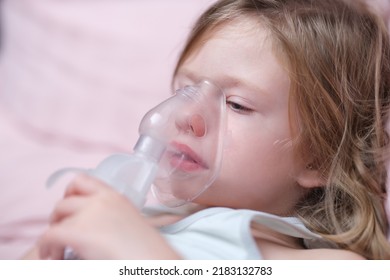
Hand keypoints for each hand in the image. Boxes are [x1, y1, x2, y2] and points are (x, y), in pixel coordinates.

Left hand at [38, 174, 178, 258]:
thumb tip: (95, 228)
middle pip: (65, 199)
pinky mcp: (78, 231)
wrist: (153, 261)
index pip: (82, 180)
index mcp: (115, 196)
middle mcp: (101, 200)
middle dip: (59, 215)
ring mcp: (89, 214)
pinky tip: (55, 257)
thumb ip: (112, 217)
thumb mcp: (131, 223)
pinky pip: (49, 236)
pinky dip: (47, 249)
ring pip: (56, 218)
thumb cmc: (147, 250)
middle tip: (63, 231)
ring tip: (58, 249)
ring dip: (53, 233)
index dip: (70, 193)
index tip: (70, 208)